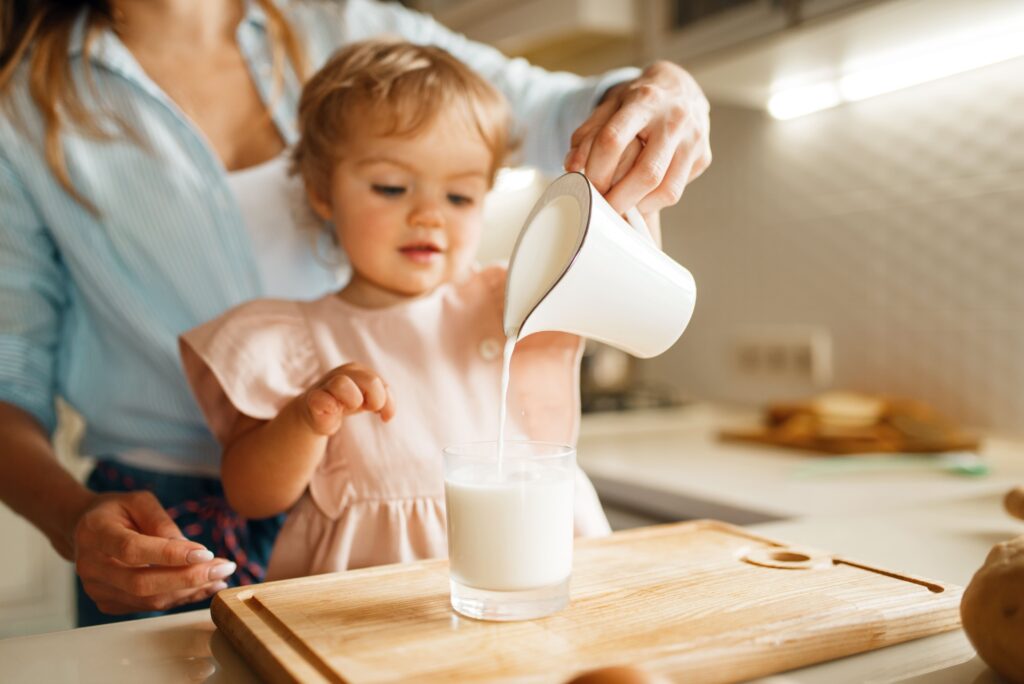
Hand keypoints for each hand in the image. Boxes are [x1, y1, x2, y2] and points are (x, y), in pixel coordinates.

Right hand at [74, 491, 235, 614]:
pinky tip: (204, 586)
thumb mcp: (139, 502)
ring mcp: (97, 589)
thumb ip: (161, 522)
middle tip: (224, 568)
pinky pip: (149, 606)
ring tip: (221, 577)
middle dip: (189, 578)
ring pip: (148, 600)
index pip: (132, 550)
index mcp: (96, 534)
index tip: (207, 553)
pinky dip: (180, 597)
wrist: (85, 531)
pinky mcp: (108, 603)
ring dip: (190, 591)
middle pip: (142, 583)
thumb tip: (190, 549)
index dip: (170, 554)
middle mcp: (91, 566)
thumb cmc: (117, 512)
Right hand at [301, 363, 394, 435]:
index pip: (382, 383)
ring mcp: (327, 384)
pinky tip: (334, 411)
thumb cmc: (345, 404)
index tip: (382, 416)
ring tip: (348, 409)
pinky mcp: (313, 398)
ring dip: (352, 401)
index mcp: (358, 371)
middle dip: (375, 401)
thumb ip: (383, 400)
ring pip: (342, 384)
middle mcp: (343, 373)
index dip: (387, 402)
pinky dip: (330, 406)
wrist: (315, 414)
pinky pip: (322, 399)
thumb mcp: (368, 399)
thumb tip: (388, 415)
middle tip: (367, 409)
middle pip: (371, 382)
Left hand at [565, 61, 711, 214]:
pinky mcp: (704, 156)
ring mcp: (694, 139)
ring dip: (639, 206)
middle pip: (646, 173)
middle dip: (620, 200)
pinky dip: (654, 201)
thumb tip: (571, 167)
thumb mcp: (609, 107)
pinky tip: (641, 195)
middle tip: (604, 211)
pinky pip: (676, 190)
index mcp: (644, 100)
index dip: (596, 170)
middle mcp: (674, 118)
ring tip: (622, 206)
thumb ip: (587, 134)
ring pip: (666, 189)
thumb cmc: (639, 100)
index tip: (587, 187)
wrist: (681, 86)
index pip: (613, 140)